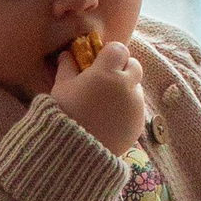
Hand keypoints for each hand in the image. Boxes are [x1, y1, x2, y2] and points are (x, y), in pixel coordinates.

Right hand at [50, 39, 146, 154]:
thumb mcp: (61, 88)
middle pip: (134, 65)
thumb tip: (68, 54)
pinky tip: (110, 118)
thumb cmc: (65, 114)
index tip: (101, 62)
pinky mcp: (139, 122)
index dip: (111, 54)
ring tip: (106, 103)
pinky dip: (127, 108)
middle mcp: (126, 86)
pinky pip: (137, 107)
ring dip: (126, 89)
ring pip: (137, 87)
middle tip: (106, 80)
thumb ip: (67, 67)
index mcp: (107, 73)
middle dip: (123, 68)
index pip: (120, 49)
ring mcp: (136, 105)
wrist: (77, 150)